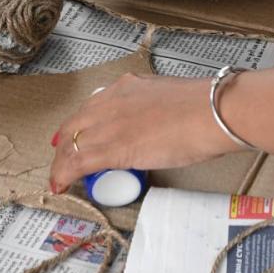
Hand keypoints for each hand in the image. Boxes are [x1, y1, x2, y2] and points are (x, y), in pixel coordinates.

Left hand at [48, 73, 239, 192]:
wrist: (213, 112)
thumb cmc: (206, 107)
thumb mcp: (172, 97)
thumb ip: (159, 108)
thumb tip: (162, 124)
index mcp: (128, 86)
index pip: (92, 106)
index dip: (79, 124)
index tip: (76, 135)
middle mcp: (113, 101)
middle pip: (74, 125)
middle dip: (64, 146)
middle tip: (63, 162)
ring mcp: (110, 124)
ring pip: (70, 145)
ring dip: (62, 164)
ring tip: (60, 180)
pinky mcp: (113, 148)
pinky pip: (76, 163)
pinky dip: (63, 176)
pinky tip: (60, 186)